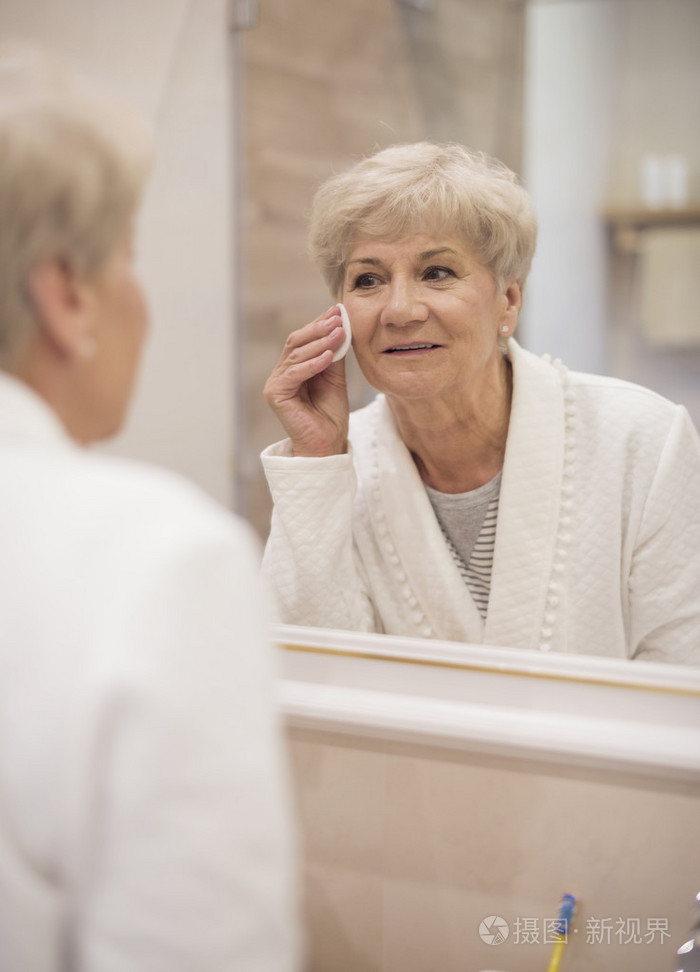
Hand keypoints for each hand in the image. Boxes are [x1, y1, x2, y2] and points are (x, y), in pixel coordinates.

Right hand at [264, 306, 349, 455]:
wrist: (328, 442)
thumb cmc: (330, 413)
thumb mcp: (336, 377)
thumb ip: (334, 353)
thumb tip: (340, 324)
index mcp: (293, 367)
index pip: (303, 339)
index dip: (319, 324)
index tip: (338, 311)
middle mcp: (281, 373)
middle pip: (296, 342)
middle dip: (318, 328)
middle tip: (338, 318)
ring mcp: (275, 383)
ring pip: (296, 355)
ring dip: (320, 343)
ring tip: (339, 333)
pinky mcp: (275, 395)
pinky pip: (294, 374)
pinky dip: (312, 364)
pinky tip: (329, 356)